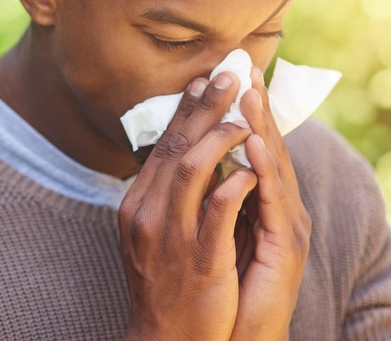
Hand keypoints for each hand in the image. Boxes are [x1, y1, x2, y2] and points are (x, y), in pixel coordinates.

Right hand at [119, 73, 256, 340]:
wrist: (166, 338)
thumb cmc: (167, 281)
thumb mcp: (156, 232)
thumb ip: (168, 194)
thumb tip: (192, 154)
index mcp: (138, 203)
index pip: (163, 145)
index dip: (186, 110)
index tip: (204, 80)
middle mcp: (147, 212)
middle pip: (176, 145)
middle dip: (205, 107)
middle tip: (230, 76)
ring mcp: (170, 235)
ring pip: (191, 168)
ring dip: (221, 136)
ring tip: (245, 116)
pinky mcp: (198, 258)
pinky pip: (216, 211)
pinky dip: (234, 184)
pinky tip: (252, 167)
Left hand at [229, 67, 311, 340]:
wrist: (237, 335)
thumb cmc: (227, 283)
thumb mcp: (219, 230)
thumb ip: (217, 194)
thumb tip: (201, 159)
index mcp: (263, 201)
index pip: (253, 147)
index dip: (244, 111)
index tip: (229, 76)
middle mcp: (280, 207)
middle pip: (269, 148)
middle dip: (257, 107)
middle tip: (245, 67)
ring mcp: (288, 226)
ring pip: (275, 168)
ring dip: (263, 128)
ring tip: (251, 94)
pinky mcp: (286, 247)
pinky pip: (273, 204)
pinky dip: (264, 173)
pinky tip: (255, 147)